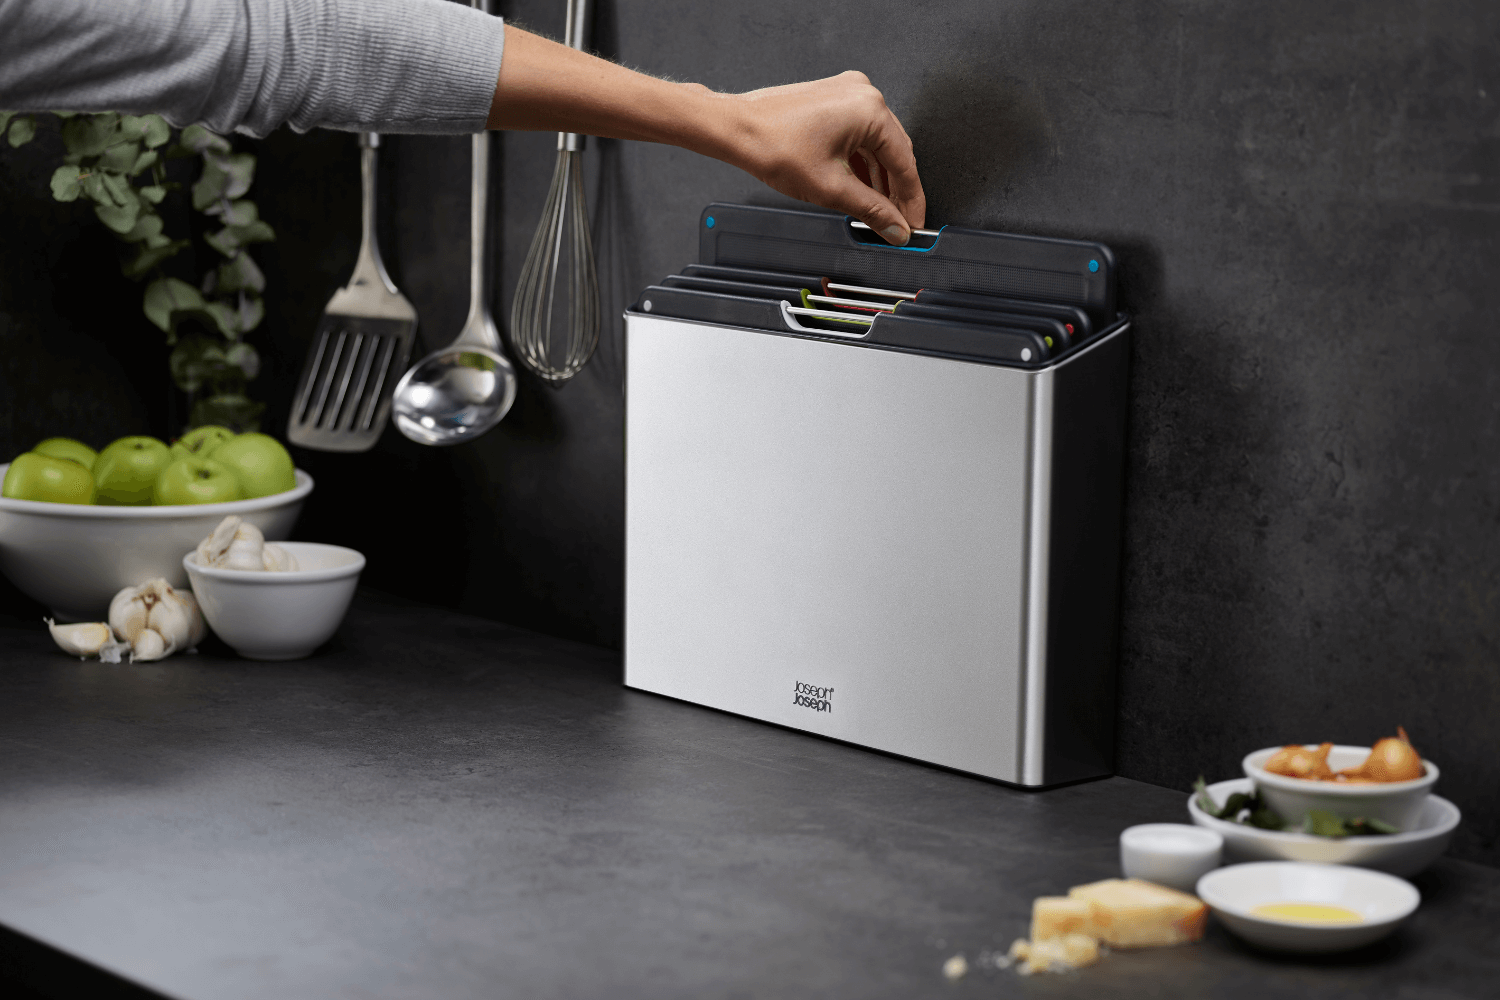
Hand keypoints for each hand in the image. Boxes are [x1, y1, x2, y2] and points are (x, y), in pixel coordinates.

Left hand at [714, 72, 925, 244]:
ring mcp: (848, 94)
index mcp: (870, 110)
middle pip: (893, 152)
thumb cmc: (773, 146)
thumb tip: (894, 228)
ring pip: (876, 145)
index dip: (911, 200)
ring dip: (878, 178)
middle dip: (896, 191)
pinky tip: (860, 187)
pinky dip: (861, 162)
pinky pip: (859, 135)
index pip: (905, 162)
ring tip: (877, 210)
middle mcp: (863, 94)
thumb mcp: (831, 189)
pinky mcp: (833, 100)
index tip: (913, 223)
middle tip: (897, 223)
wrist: (737, 129)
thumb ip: (871, 211)